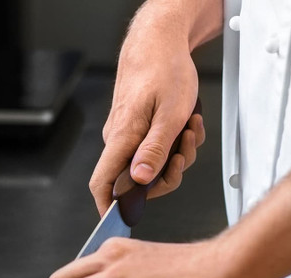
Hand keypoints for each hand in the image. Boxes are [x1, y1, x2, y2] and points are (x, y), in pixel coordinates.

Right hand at [89, 8, 205, 215]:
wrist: (158, 43)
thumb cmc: (163, 71)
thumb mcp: (170, 113)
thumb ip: (154, 150)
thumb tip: (140, 180)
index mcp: (121, 139)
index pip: (102, 183)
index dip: (107, 207)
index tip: (118, 221)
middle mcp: (118, 141)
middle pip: (135, 180)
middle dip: (167, 175)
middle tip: (183, 153)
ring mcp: (126, 137)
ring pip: (150, 165)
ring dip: (176, 156)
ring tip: (188, 130)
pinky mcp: (136, 131)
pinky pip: (154, 150)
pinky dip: (174, 144)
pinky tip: (185, 125)